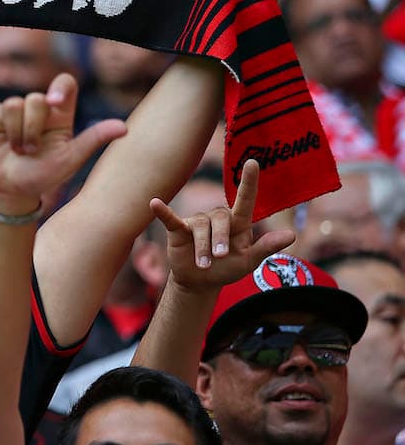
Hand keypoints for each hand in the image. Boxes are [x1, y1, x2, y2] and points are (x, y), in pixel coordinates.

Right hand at [0, 70, 126, 212]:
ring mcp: (12, 111)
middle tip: (30, 150)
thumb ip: (93, 139)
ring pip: (13, 105)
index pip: (64, 85)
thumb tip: (125, 128)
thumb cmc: (44, 175)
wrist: (13, 191)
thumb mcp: (70, 160)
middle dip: (32, 128)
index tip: (55, 103)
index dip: (59, 89)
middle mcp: (37, 108)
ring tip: (16, 150)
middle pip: (35, 99)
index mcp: (60, 114)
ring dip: (15, 132)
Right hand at [151, 159, 294, 291]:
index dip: (249, 181)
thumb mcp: (249, 261)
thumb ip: (267, 247)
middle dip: (220, 239)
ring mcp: (197, 222)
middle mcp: (218, 217)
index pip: (246, 199)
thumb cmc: (227, 269)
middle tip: (219, 257)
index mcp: (239, 223)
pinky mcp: (178, 228)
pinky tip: (154, 203)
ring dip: (202, 247)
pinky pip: (170, 218)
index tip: (252, 162)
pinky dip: (163, 211)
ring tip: (203, 265)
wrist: (200, 282)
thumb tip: (292, 234)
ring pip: (201, 227)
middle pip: (220, 219)